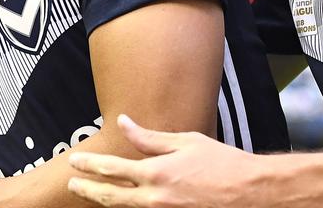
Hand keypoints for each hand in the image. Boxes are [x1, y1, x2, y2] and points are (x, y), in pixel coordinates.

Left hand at [67, 114, 262, 207]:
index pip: (111, 168)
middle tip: (71, 185)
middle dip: (87, 190)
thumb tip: (124, 123)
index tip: (74, 162)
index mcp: (156, 173)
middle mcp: (155, 198)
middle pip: (110, 196)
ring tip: (91, 194)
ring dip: (105, 201)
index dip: (89, 165)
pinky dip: (129, 207)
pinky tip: (122, 202)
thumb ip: (150, 137)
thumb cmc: (222, 163)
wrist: (250, 192)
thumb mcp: (185, 142)